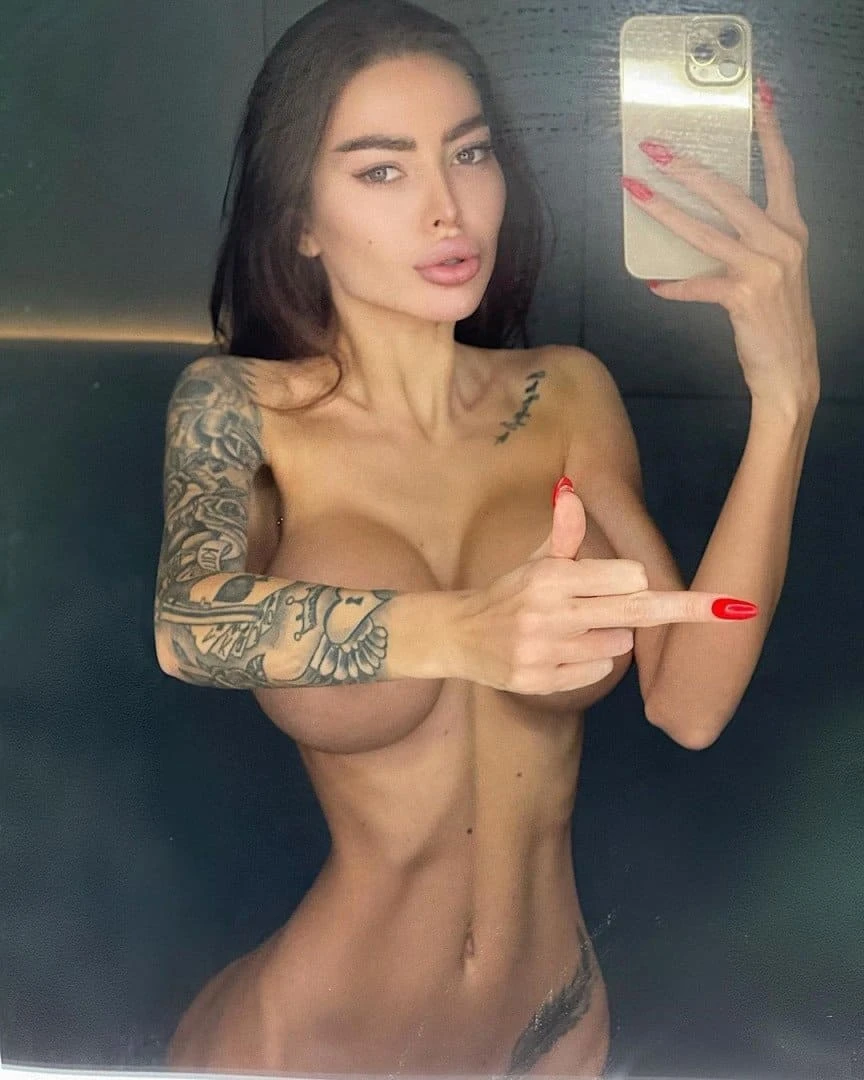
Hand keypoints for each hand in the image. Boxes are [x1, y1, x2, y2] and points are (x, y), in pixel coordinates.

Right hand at [451, 480, 757, 694]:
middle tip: (734, 608)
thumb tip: (571, 489)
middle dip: (683, 609)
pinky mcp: (537, 680)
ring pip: (616, 647)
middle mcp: (548, 611)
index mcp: (552, 575)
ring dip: (609, 639)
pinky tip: (561, 655)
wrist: (458, 634)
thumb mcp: (535, 559)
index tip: (677, 587)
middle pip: (633, 611)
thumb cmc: (509, 593)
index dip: (641, 582)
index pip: (625, 579)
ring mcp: (543, 649)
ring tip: (573, 632)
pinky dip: (588, 666)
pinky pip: (593, 675)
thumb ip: (564, 532)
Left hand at [623, 75, 819, 411]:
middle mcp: (782, 241)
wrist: (789, 370)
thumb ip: (747, 244)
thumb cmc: (775, 319)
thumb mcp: (772, 272)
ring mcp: (765, 268)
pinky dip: (675, 286)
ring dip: (666, 211)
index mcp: (791, 228)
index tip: (756, 96)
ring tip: (636, 192)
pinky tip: (655, 285)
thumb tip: (701, 226)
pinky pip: (698, 285)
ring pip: (705, 231)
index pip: (781, 168)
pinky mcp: (744, 297)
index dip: (768, 130)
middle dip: (688, 167)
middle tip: (654, 149)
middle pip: (729, 191)